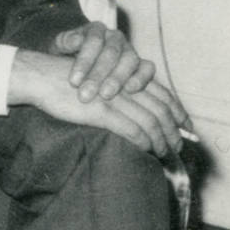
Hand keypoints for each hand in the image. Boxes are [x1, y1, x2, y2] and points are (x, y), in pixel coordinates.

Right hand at [10, 50, 191, 157]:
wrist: (42, 78)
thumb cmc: (66, 81)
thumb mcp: (98, 81)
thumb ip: (117, 91)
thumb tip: (133, 111)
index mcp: (126, 76)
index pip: (163, 93)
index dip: (179, 111)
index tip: (188, 126)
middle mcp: (124, 85)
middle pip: (161, 109)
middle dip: (174, 130)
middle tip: (179, 145)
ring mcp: (114, 98)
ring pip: (150, 121)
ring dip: (162, 139)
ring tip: (166, 152)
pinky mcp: (102, 111)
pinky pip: (131, 129)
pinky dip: (144, 141)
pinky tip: (147, 149)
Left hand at [51, 23, 154, 102]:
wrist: (75, 63)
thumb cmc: (66, 56)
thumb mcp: (59, 47)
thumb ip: (65, 41)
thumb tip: (76, 40)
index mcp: (95, 29)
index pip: (93, 40)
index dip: (84, 61)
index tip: (73, 81)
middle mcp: (115, 37)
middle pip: (112, 52)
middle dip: (98, 74)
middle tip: (85, 94)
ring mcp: (130, 50)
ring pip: (130, 60)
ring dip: (117, 78)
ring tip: (105, 95)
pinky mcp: (141, 65)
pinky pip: (147, 69)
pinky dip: (141, 78)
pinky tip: (130, 90)